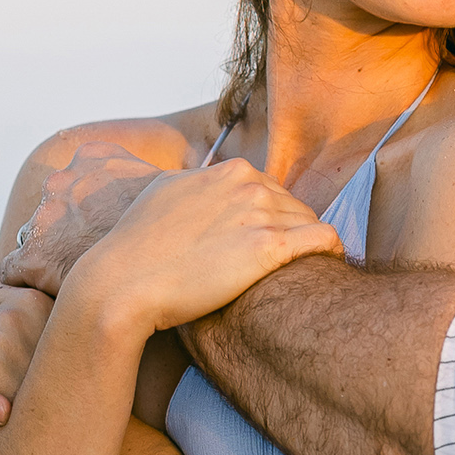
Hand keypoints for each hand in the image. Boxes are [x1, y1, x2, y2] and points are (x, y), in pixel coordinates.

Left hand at [0, 133, 172, 289]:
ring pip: (38, 238)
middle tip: (98, 257)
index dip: (95, 207)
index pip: (83, 176)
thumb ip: (168, 183)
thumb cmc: (184, 231)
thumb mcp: (181, 190)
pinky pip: (17, 271)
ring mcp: (45, 218)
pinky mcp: (35, 259)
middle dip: (73, 229)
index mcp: (96, 158)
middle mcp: (63, 181)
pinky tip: (59, 297)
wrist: (167, 267)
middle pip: (58, 206)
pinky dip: (34, 283)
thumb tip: (190, 183)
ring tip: (84, 281)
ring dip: (56, 256)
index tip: (109, 228)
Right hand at [64, 158, 345, 346]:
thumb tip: (200, 178)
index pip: (269, 188)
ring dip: (311, 245)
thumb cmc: (135, 248)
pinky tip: (331, 266)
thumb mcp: (161, 194)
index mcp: (226, 170)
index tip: (268, 238)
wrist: (121, 284)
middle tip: (292, 260)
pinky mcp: (269, 246)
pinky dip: (333, 250)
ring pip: (309, 222)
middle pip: (293, 205)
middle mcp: (246, 184)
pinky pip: (324, 239)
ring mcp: (259, 212)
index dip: (271, 215)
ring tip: (312, 269)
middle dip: (292, 230)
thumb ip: (190, 183)